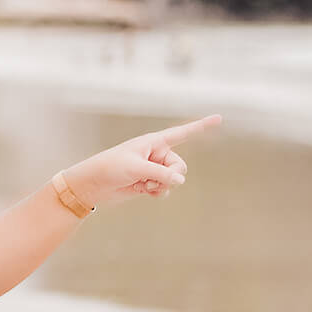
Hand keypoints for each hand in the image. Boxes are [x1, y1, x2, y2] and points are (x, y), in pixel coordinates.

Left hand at [63, 114, 221, 207]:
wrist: (92, 185)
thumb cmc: (110, 167)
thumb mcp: (136, 168)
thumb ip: (161, 173)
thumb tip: (181, 180)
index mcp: (153, 141)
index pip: (182, 132)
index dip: (201, 126)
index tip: (219, 118)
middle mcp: (156, 154)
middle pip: (180, 166)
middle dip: (171, 176)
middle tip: (151, 178)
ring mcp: (153, 169)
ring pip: (174, 180)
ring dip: (162, 186)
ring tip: (143, 185)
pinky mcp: (148, 183)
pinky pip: (165, 189)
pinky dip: (157, 193)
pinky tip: (144, 192)